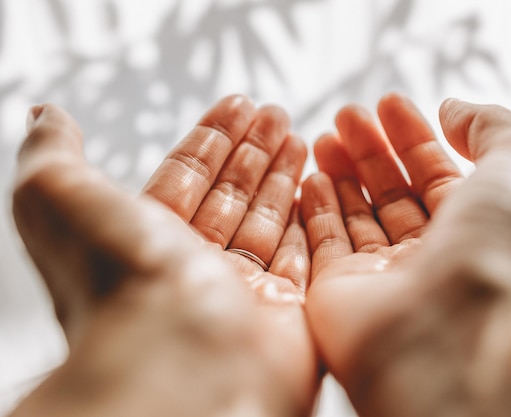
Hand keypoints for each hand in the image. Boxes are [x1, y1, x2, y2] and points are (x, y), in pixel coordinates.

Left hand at [11, 96, 317, 416]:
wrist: (177, 362)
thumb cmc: (117, 283)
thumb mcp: (57, 197)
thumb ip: (53, 154)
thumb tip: (45, 116)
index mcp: (143, 242)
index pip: (184, 178)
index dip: (211, 139)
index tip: (238, 104)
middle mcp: (191, 268)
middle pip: (229, 196)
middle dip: (252, 150)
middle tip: (277, 113)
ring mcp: (241, 292)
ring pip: (266, 223)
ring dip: (282, 177)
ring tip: (300, 135)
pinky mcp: (286, 312)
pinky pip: (300, 259)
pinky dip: (309, 223)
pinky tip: (317, 187)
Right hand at [301, 94, 510, 415]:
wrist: (463, 331)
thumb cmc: (507, 247)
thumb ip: (491, 127)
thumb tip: (450, 109)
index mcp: (479, 230)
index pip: (439, 176)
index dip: (415, 137)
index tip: (388, 102)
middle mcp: (433, 257)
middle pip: (395, 195)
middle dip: (371, 151)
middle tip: (347, 114)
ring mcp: (386, 278)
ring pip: (358, 218)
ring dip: (341, 175)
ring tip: (324, 137)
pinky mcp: (341, 295)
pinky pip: (326, 246)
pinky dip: (316, 212)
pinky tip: (311, 177)